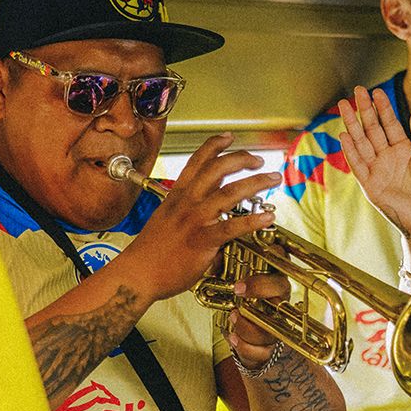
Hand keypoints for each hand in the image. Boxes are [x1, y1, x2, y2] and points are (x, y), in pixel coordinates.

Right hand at [123, 134, 280, 300]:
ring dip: (255, 182)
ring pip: (229, 192)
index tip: (229, 137)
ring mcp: (194, 220)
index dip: (214, 145)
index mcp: (177, 195)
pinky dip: (252, 220)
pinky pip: (231, 226)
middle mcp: (186, 202)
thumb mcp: (167, 219)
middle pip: (217, 168)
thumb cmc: (151, 252)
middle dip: (242, 159)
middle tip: (260, 159)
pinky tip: (267, 217)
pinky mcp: (201, 241)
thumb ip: (188, 206)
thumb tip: (211, 198)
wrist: (137, 274)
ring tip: (273, 178)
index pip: (196, 161)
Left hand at [225, 270, 294, 369]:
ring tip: (232, 317)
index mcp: (272, 279)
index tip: (240, 280)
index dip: (266, 262)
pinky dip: (244, 346)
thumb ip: (220, 267)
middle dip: (260, 288)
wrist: (237, 337)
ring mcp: (277, 325)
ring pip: (271, 323)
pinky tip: (232, 337)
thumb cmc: (235, 303)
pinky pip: (263, 351)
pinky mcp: (269, 347)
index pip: (280, 262)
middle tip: (237, 290)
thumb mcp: (227, 282)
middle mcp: (280, 299)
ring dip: (247, 323)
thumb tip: (211, 259)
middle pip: (283, 287)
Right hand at [336, 85, 410, 241]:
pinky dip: (351, 152)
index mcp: (403, 150)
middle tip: (357, 91)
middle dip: (365, 110)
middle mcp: (388, 158)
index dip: (383, 108)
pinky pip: (358, 166)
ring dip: (352, 125)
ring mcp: (377, 171)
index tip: (376, 91)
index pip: (390, 124)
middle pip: (372, 129)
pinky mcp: (371, 186)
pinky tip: (344, 135)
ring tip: (344, 106)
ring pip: (362, 143)